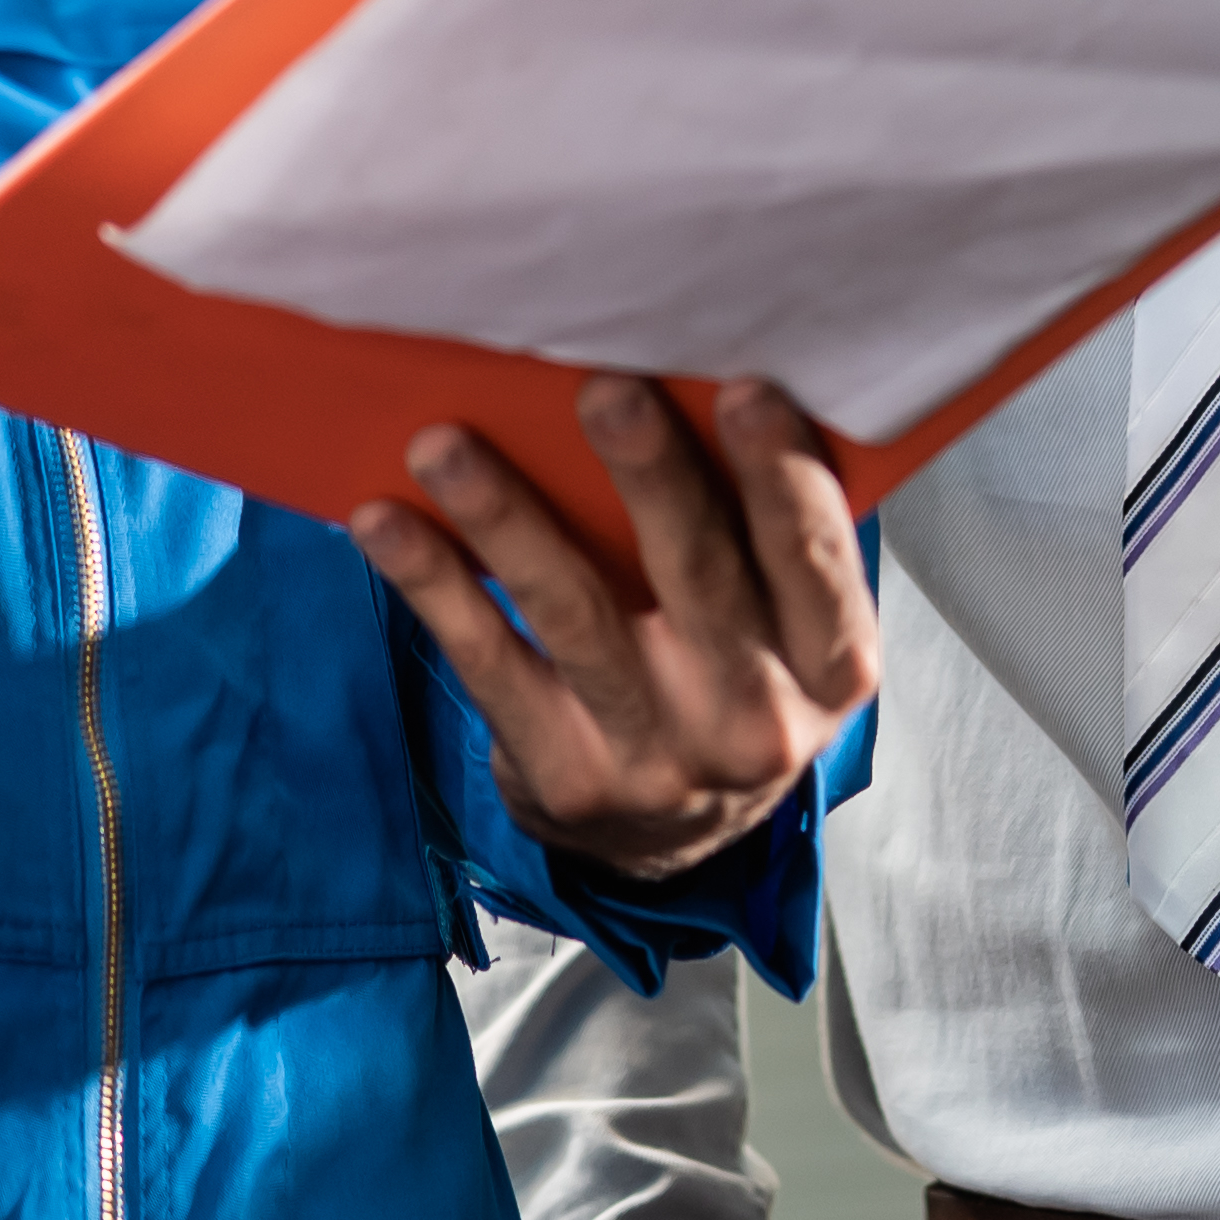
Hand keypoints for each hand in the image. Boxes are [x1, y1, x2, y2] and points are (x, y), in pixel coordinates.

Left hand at [352, 376, 878, 882]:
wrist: (668, 841)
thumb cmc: (729, 681)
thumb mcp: (787, 630)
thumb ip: (765, 535)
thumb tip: (698, 379)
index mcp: (833, 666)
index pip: (815, 560)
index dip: (782, 477)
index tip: (743, 389)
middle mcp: (757, 722)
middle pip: (698, 576)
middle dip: (649, 474)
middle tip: (603, 388)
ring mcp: (657, 760)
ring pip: (575, 615)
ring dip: (505, 518)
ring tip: (445, 446)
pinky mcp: (563, 778)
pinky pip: (489, 665)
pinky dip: (435, 586)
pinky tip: (385, 522)